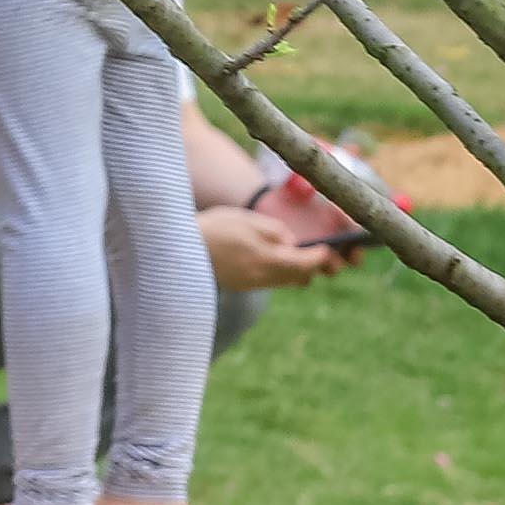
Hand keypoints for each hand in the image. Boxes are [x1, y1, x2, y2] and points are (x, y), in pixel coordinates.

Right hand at [198, 192, 344, 292]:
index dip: (319, 257)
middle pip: (298, 278)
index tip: (326, 249)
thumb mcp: (244, 219)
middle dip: (309, 267)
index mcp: (266, 260)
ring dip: (293, 270)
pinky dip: (276, 272)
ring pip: (285, 282)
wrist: (178, 251)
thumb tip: (291, 242)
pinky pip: (269, 282)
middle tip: (313, 253)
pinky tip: (268, 259)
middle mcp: (262, 277)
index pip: (305, 264)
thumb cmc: (212, 229)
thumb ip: (272, 231)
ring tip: (291, 254)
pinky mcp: (241, 285)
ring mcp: (251, 283)